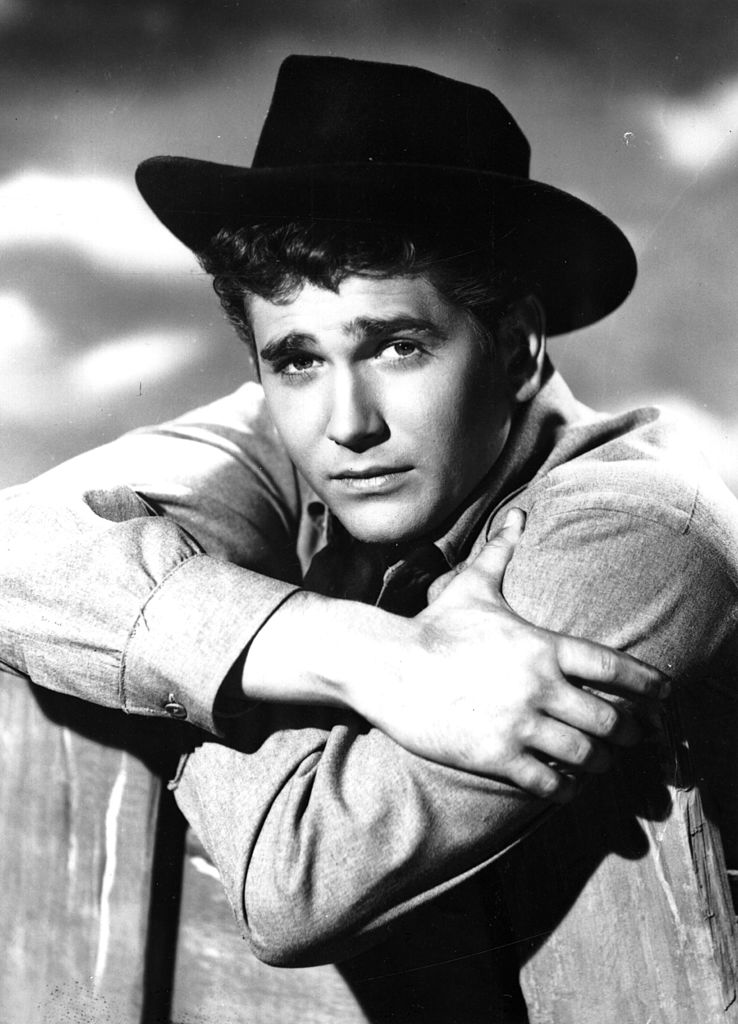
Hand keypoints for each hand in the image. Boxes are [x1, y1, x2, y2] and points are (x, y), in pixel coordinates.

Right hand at [359, 508, 668, 802]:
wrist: (389, 666)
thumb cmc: (434, 627)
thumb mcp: (472, 588)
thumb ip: (501, 553)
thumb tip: (518, 514)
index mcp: (542, 646)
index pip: (614, 668)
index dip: (649, 685)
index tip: (665, 696)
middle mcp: (539, 686)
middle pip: (610, 720)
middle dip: (628, 734)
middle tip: (630, 738)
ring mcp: (519, 723)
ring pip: (584, 756)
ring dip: (599, 764)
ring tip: (600, 764)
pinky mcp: (496, 755)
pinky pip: (548, 784)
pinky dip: (565, 789)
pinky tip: (565, 786)